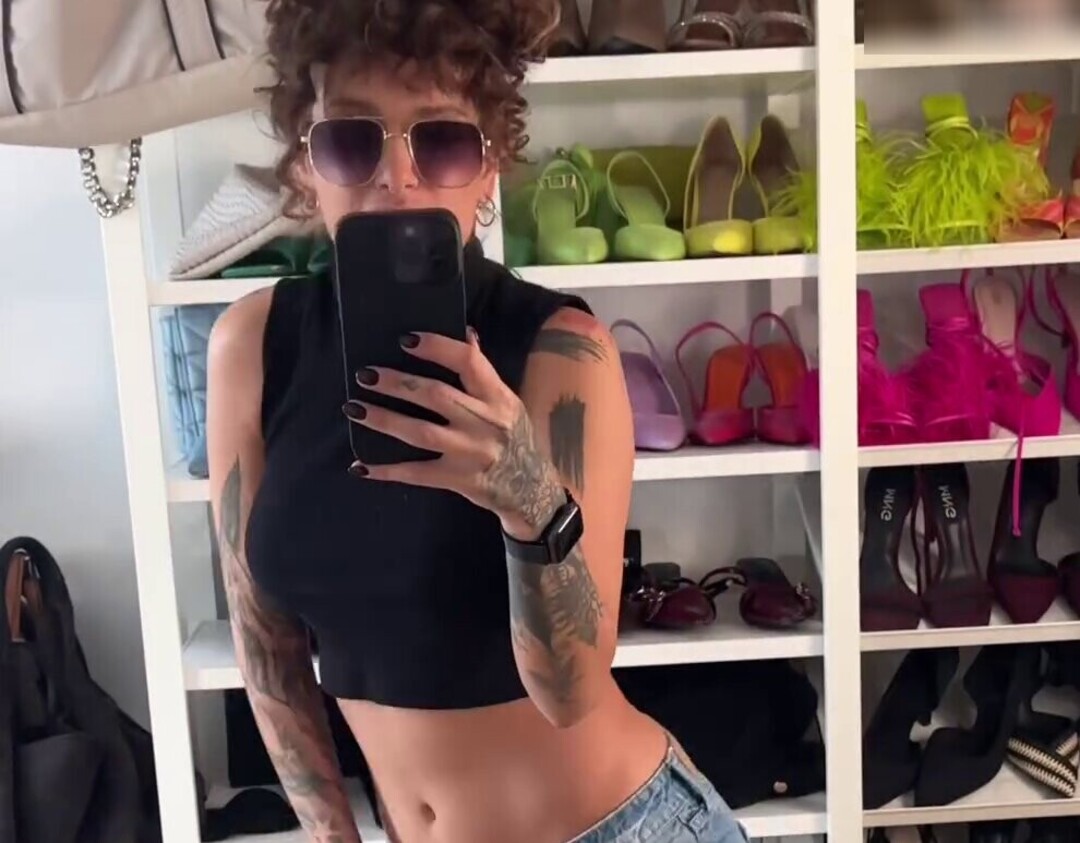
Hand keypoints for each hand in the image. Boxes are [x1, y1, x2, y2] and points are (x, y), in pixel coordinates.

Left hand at [342, 329, 564, 538]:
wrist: (530, 489)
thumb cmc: (513, 437)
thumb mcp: (506, 401)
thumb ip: (483, 371)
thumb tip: (466, 333)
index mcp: (497, 397)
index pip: (467, 362)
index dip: (435, 347)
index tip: (405, 340)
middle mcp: (484, 422)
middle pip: (435, 395)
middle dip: (397, 383)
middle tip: (365, 375)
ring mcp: (469, 453)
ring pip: (420, 432)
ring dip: (384, 419)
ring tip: (354, 408)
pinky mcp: (457, 479)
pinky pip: (416, 474)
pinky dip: (386, 471)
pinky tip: (359, 466)